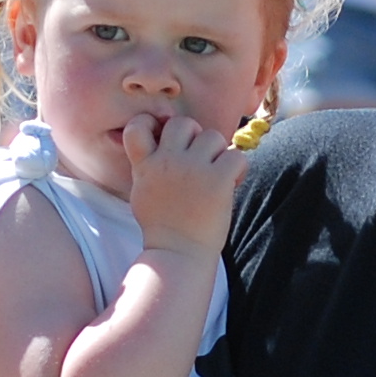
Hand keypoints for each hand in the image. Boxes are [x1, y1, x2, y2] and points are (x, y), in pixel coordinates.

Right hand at [117, 114, 242, 257]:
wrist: (178, 253)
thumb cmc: (163, 226)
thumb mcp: (143, 191)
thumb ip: (149, 165)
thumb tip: (161, 142)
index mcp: (146, 165)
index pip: (138, 125)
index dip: (151, 123)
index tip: (163, 136)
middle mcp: (167, 162)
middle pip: (183, 123)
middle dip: (193, 135)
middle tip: (198, 158)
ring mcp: (193, 169)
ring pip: (212, 136)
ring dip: (217, 152)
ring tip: (216, 174)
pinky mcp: (218, 180)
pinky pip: (235, 155)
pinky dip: (237, 168)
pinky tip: (232, 183)